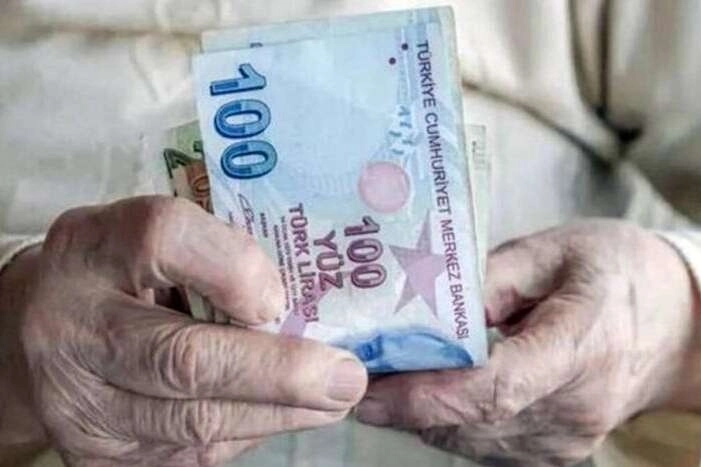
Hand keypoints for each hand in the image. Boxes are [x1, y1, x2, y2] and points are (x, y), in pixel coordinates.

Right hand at [0, 196, 366, 466]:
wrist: (39, 331)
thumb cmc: (116, 270)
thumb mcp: (158, 233)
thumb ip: (217, 253)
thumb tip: (283, 312)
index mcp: (93, 249)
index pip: (164, 239)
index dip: (234, 269)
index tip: (280, 299)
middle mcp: (75, 329)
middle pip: (182, 358)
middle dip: (278, 374)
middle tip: (346, 378)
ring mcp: (81, 406)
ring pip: (194, 424)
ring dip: (278, 413)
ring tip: (333, 399)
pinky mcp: (99, 458)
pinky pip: (191, 455)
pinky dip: (248, 433)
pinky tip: (283, 414)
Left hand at [356, 220, 700, 465]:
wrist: (674, 324)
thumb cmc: (613, 273)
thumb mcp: (552, 251)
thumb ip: (486, 280)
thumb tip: (420, 308)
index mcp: (581, 345)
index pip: (497, 388)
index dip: (428, 394)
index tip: (372, 387)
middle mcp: (576, 407)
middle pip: (473, 421)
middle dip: (405, 404)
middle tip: (356, 374)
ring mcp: (567, 438)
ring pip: (471, 441)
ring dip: (420, 414)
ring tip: (382, 377)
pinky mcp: (556, 451)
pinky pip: (485, 445)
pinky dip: (447, 421)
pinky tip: (428, 390)